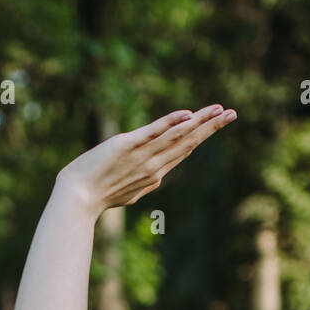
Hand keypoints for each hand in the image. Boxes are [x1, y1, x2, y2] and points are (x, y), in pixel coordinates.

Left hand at [56, 104, 237, 216]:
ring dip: (200, 121)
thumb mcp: (126, 190)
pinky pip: (154, 132)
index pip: (183, 150)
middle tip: (232, 113)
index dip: (201, 136)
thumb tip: (156, 179)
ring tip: (219, 110)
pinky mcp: (127, 146)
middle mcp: (153, 166)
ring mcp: (142, 156)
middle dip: (211, 127)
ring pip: (178, 136)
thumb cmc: (95, 195)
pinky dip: (172, 122)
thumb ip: (142, 181)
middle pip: (188, 142)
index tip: (216, 123)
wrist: (76, 200)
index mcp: (154, 175)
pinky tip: (188, 114)